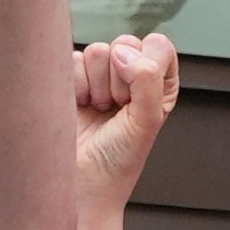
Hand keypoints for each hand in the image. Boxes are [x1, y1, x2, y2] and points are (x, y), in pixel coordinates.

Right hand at [70, 31, 181, 208]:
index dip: (146, 69)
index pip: (157, 46)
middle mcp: (131, 76)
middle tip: (116, 109)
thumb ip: (147, 79)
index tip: (137, 101)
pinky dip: (75, 87)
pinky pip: (72, 61)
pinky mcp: (71, 80)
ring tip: (98, 111)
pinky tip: (79, 108)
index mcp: (158, 82)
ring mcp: (99, 77)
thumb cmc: (118, 161)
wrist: (80, 185)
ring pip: (97, 51)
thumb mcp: (148, 120)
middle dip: (118, 79)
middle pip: (125, 44)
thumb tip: (121, 51)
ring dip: (95, 87)